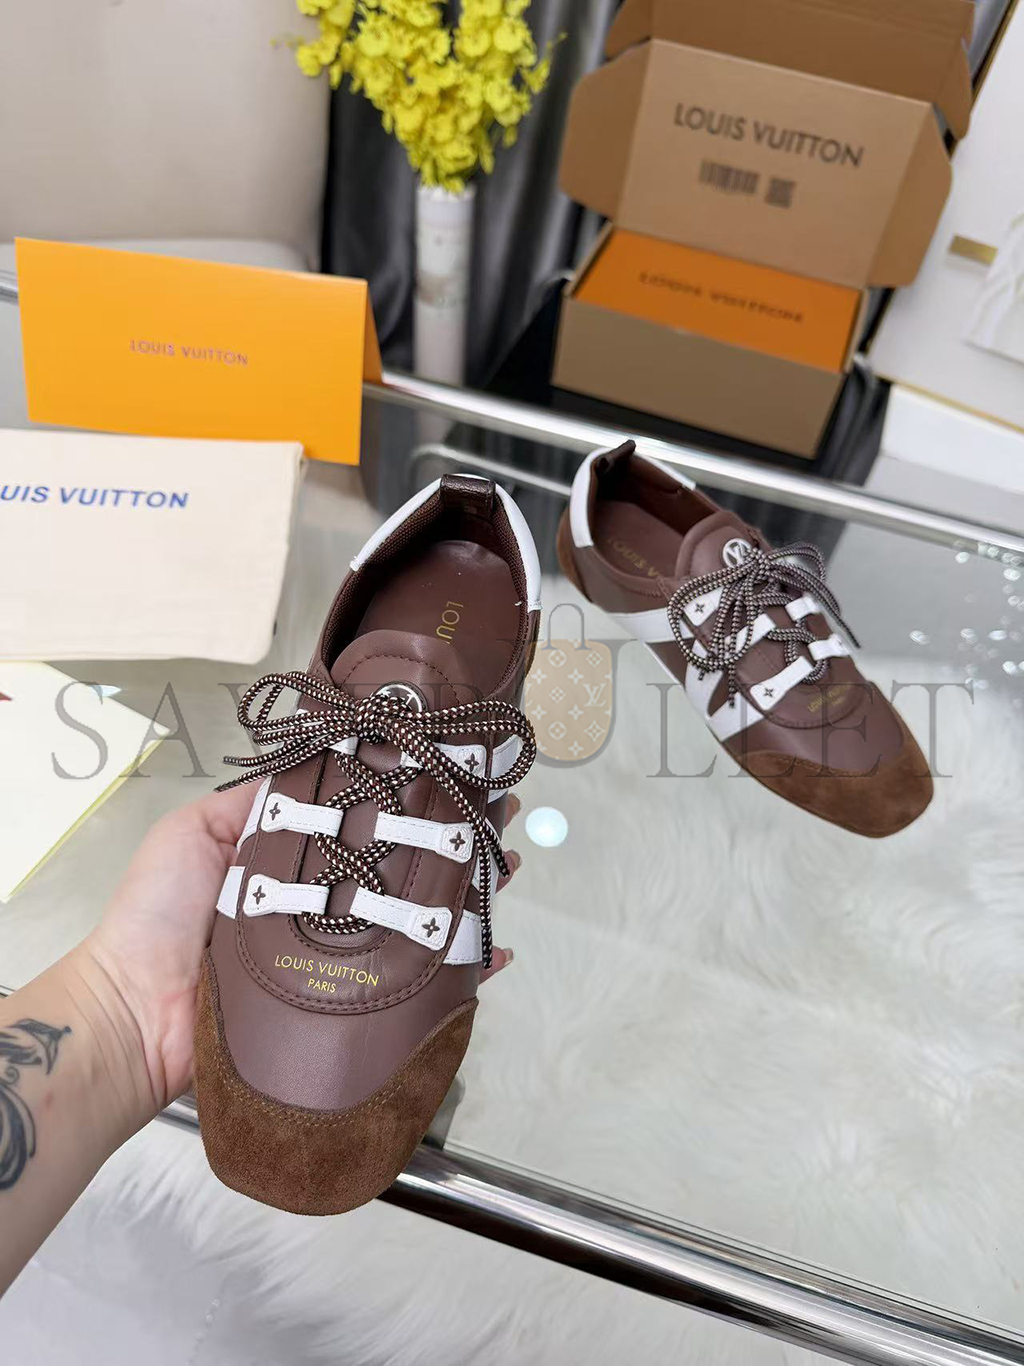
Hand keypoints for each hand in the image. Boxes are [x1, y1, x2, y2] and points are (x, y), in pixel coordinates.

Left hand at [80, 788, 521, 1115]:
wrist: (134, 1016)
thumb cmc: (157, 917)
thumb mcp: (195, 833)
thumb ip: (250, 802)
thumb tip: (307, 760)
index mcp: (292, 864)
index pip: (363, 825)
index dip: (407, 802)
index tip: (450, 776)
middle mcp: (322, 909)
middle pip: (401, 872)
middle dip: (452, 846)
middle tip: (500, 823)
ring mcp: (337, 960)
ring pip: (416, 924)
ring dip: (466, 900)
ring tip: (505, 872)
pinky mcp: (344, 1008)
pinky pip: (411, 992)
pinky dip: (458, 977)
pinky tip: (492, 955)